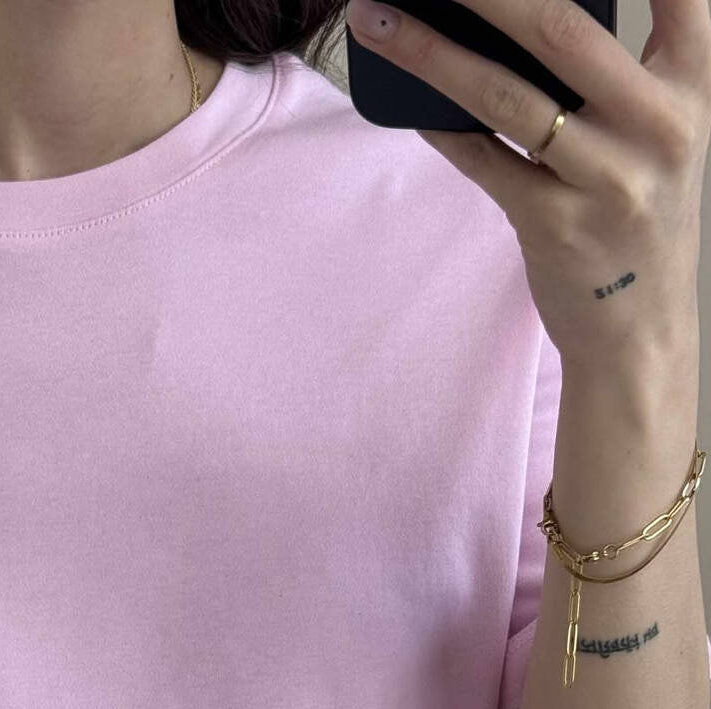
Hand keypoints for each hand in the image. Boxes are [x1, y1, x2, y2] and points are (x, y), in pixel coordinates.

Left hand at [343, 0, 710, 363]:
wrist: (640, 330)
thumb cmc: (638, 211)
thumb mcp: (656, 131)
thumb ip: (614, 70)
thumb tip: (511, 16)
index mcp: (691, 84)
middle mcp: (658, 126)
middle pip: (559, 28)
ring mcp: (605, 179)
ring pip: (503, 97)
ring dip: (428, 53)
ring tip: (376, 20)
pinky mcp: (554, 226)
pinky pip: (481, 162)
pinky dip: (439, 128)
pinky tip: (405, 102)